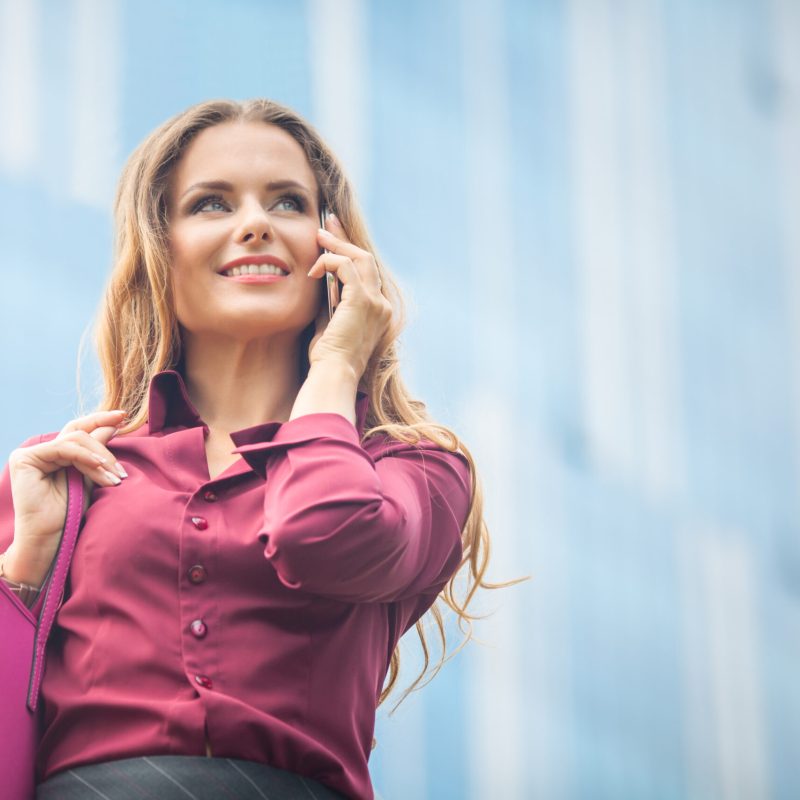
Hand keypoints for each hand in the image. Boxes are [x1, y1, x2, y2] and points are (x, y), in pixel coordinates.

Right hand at [4, 410, 128, 583]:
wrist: (51, 540)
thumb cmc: (70, 514)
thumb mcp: (91, 477)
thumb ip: (98, 453)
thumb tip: (113, 426)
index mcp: (55, 455)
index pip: (79, 431)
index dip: (101, 420)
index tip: (124, 416)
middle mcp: (41, 452)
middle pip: (78, 432)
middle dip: (104, 434)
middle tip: (124, 433)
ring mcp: (30, 455)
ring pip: (74, 440)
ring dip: (100, 456)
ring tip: (115, 477)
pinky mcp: (25, 460)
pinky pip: (63, 448)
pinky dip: (85, 456)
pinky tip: (100, 466)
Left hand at [306, 214, 391, 378]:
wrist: (334, 374)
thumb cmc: (328, 358)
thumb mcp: (331, 324)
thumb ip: (332, 303)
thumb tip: (322, 282)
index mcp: (378, 312)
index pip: (367, 274)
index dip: (350, 253)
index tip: (333, 238)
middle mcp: (382, 305)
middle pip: (367, 260)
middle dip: (345, 240)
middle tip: (327, 224)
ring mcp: (376, 302)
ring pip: (360, 259)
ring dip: (337, 246)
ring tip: (318, 236)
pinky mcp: (362, 301)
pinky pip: (346, 268)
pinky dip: (329, 263)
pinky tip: (313, 271)